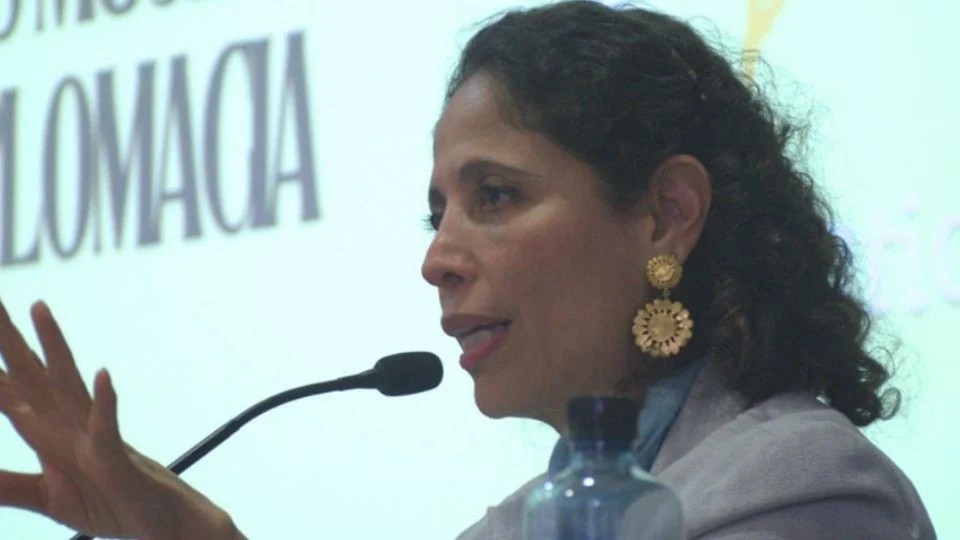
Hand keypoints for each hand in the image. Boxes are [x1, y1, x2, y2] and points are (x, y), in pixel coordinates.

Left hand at [0, 300, 241, 538]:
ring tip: (40, 308)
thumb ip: (9, 485)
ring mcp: (94, 436)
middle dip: (9, 339)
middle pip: (34, 375)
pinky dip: (104, 402)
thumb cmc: (111, 504)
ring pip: (69, 385)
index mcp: (50, 433)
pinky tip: (102, 376)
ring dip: (54, 347)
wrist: (163, 523)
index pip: (13, 392)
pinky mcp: (117, 458)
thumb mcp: (49, 498)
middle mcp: (71, 424)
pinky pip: (107, 428)